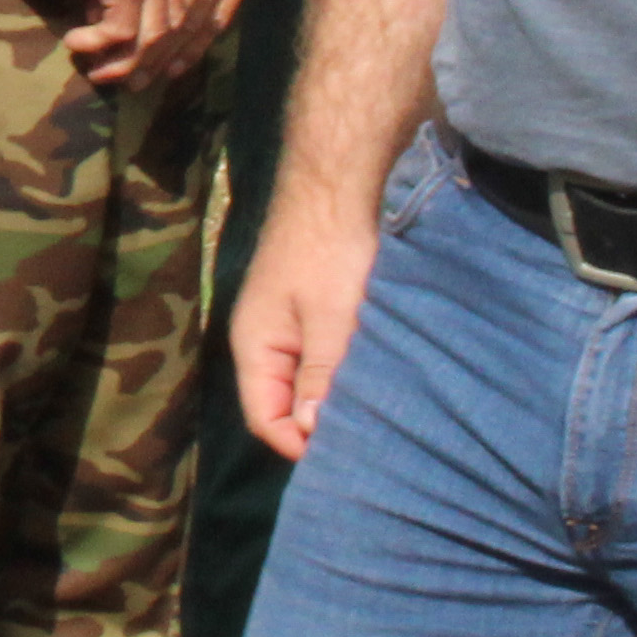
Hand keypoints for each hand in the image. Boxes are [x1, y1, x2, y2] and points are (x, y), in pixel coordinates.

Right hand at [46, 0, 193, 84]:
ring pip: (153, 33)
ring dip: (124, 61)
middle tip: (129, 80)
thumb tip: (127, 26)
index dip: (182, 37)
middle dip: (154, 59)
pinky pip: (120, 31)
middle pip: (178, 21)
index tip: (159, 62)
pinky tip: (74, 43)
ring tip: (98, 72)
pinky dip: (98, 45)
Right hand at [229, 188, 380, 460]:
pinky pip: (323, 359)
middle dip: (322, 425)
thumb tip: (308, 431)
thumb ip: (319, 375)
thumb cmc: (330, 250)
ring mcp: (287, 324)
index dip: (302, 445)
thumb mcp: (330, 317)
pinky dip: (346, 372)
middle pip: (285, 405)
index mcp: (255, 346)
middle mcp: (264, 340)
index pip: (265, 420)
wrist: (336, 183)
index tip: (353, 454)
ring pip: (307, 382)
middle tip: (374, 439)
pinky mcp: (313, 311)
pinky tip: (378, 376)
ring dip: (338, 397)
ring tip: (381, 411)